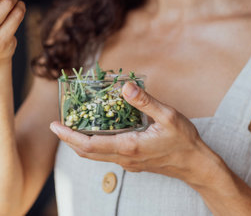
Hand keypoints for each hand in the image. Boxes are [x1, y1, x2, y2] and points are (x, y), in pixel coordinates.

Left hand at [50, 82, 218, 185]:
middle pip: (87, 152)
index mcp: (129, 145)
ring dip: (80, 143)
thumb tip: (125, 86)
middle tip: (57, 125)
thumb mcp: (167, 116)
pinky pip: (106, 154)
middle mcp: (124, 157)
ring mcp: (128, 162)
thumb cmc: (183, 141)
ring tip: (72, 127)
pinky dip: (94, 145)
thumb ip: (145, 101)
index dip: (69, 135)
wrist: (195, 165)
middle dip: (68, 140)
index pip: (89, 144)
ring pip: (95, 155)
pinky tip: (96, 132)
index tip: (55, 125)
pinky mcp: (133, 162)